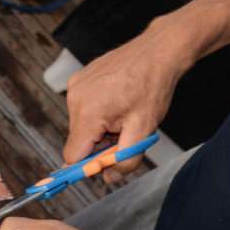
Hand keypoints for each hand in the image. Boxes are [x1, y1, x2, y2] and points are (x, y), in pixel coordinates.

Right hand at [64, 19, 195, 182]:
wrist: (157, 51)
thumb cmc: (152, 86)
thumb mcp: (144, 129)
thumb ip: (125, 159)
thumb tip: (109, 178)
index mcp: (89, 113)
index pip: (72, 155)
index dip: (88, 164)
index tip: (104, 164)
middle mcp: (75, 98)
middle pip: (77, 140)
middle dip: (98, 144)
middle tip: (123, 132)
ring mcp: (75, 86)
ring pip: (80, 125)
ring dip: (98, 128)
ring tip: (121, 113)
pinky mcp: (78, 79)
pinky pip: (81, 107)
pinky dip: (96, 112)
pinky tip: (115, 101)